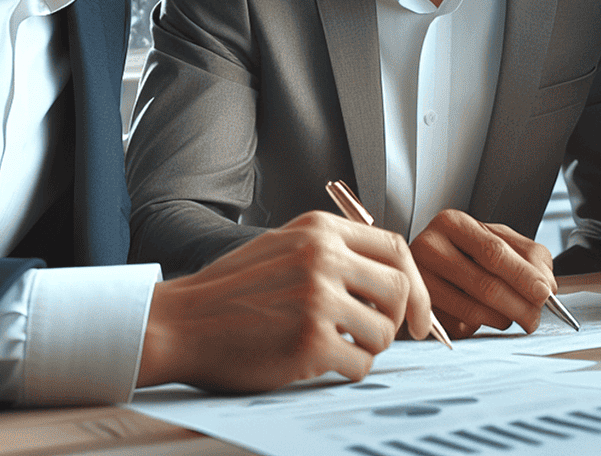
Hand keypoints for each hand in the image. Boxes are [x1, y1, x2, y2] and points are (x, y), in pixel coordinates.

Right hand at [138, 210, 432, 390]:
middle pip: (400, 287)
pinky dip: (350, 369)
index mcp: (320, 230)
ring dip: (370, 346)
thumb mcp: (286, 245)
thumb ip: (334, 250)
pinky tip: (323, 362)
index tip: (419, 311)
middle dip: (399, 318)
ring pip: (384, 330)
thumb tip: (388, 275)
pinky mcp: (309, 341)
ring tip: (341, 346)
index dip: (416, 281)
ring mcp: (318, 299)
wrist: (181, 322)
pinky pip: (360, 363)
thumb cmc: (232, 290)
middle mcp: (324, 257)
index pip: (395, 247)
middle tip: (381, 334)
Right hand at [409, 209, 554, 339]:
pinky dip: (479, 328)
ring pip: (472, 310)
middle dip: (519, 305)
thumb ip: (529, 255)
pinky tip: (484, 318)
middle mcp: (428, 247)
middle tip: (535, 318)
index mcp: (452, 223)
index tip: (544, 293)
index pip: (493, 251)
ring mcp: (419, 281)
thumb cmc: (469, 253)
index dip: (522, 275)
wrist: (432, 267)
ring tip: (512, 317)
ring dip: (502, 320)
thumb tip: (546, 285)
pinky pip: (458, 327)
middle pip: (484, 283)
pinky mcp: (419, 310)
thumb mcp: (499, 240)